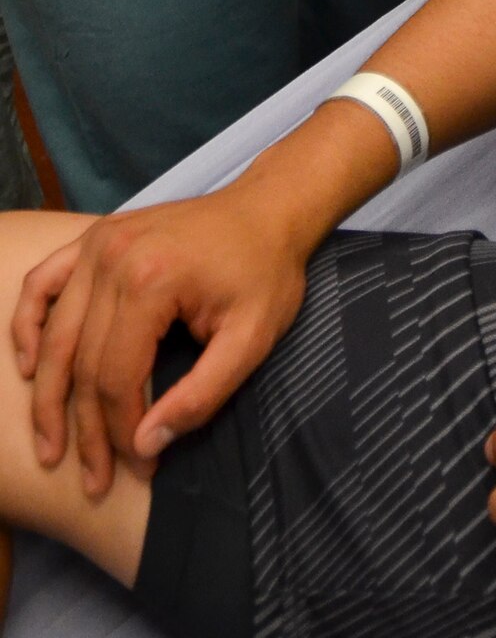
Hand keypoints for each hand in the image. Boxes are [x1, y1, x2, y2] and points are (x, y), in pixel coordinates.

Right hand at [11, 185, 308, 494]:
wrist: (270, 209)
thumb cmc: (267, 271)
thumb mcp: (253, 338)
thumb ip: (203, 394)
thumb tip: (146, 444)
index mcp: (152, 280)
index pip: (117, 378)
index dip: (121, 433)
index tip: (138, 468)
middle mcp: (113, 258)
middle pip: (82, 364)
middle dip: (85, 431)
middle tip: (94, 482)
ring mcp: (98, 243)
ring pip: (56, 336)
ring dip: (47, 398)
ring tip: (50, 448)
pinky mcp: (95, 237)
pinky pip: (42, 284)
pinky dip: (28, 326)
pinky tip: (29, 368)